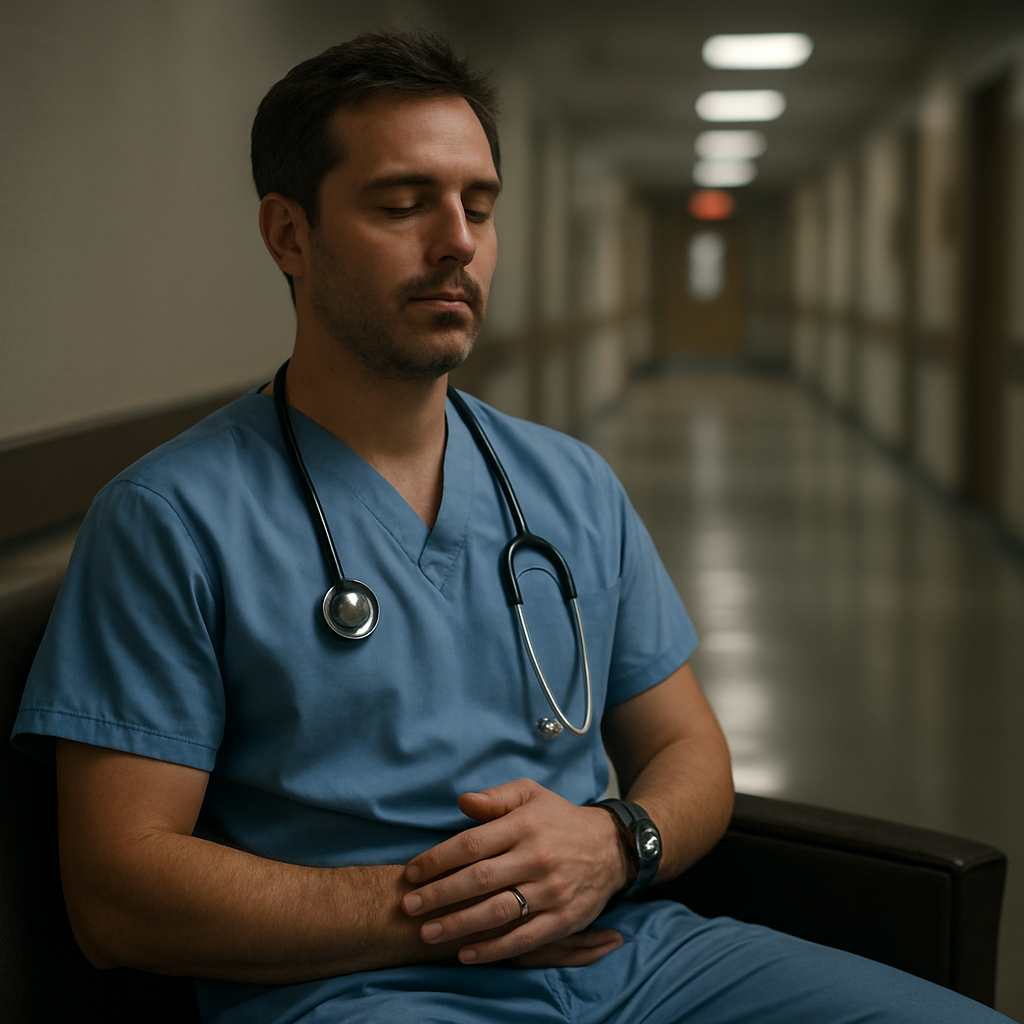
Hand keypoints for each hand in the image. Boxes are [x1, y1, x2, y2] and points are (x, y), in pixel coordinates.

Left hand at [401, 779, 628, 964]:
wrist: (611, 847)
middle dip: (439, 894)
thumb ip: (495, 798)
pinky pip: (523, 938)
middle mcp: (537, 857)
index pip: (472, 844)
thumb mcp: (530, 794)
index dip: (438, 859)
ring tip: (427, 933)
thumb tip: (462, 802)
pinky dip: (493, 950)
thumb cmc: (558, 818)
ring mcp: (551, 891)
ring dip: (458, 925)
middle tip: (408, 906)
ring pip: (497, 912)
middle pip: (479, 880)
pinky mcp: (563, 919)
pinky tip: (466, 953)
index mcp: (526, 825)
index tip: (411, 873)